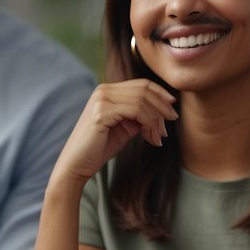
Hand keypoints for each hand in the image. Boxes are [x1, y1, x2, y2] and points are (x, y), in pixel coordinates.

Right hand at [53, 81, 178, 184]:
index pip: (142, 84)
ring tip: (159, 137)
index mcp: (108, 91)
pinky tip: (151, 139)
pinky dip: (149, 125)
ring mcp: (101, 100)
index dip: (161, 93)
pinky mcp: (101, 113)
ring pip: (142, 101)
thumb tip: (162, 111)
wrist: (76, 165)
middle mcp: (103, 90)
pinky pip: (137, 112)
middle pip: (144, 90)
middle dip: (162, 108)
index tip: (173, 107)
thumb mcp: (125, 126)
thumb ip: (139, 115)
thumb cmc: (100, 147)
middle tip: (169, 126)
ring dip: (156, 120)